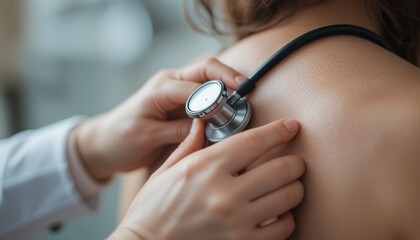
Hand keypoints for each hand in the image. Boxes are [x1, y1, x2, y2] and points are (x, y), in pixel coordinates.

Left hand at [71, 58, 245, 180]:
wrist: (106, 143)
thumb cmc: (121, 138)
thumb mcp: (148, 136)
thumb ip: (179, 130)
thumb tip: (208, 125)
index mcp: (161, 88)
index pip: (197, 85)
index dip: (216, 96)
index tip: (230, 109)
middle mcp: (171, 83)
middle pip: (206, 70)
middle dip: (228, 77)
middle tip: (248, 89)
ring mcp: (176, 92)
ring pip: (208, 80)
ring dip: (226, 86)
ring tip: (243, 98)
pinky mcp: (180, 103)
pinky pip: (205, 95)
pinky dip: (219, 99)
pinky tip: (229, 109)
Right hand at [111, 119, 304, 239]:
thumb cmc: (152, 210)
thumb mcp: (165, 171)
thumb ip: (190, 145)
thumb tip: (202, 123)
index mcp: (205, 168)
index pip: (254, 142)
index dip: (279, 131)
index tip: (291, 126)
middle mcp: (224, 193)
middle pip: (282, 168)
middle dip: (294, 162)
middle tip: (293, 162)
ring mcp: (236, 222)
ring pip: (289, 197)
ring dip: (293, 188)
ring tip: (286, 186)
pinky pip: (283, 228)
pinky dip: (285, 218)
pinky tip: (275, 213)